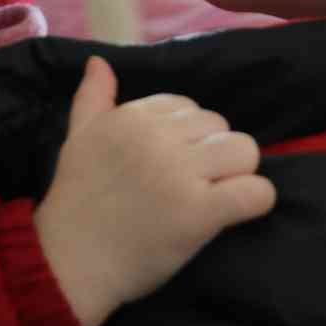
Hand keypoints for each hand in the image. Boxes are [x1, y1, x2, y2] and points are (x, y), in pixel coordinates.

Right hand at [33, 57, 275, 325]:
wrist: (68, 264)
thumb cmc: (75, 203)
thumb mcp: (77, 139)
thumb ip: (92, 97)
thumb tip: (99, 61)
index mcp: (132, 117)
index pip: (188, 107)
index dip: (187, 136)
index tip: (173, 164)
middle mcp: (158, 138)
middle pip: (220, 125)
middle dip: (212, 152)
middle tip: (194, 184)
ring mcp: (180, 174)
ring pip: (244, 151)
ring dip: (238, 172)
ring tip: (218, 194)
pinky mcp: (199, 212)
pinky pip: (255, 192)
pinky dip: (257, 200)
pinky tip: (240, 211)